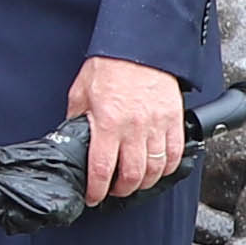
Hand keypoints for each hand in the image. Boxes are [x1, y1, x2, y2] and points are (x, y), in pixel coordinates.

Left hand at [70, 55, 186, 204]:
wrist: (139, 47)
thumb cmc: (110, 66)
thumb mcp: (81, 92)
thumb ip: (76, 118)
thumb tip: (70, 137)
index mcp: (108, 123)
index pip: (101, 169)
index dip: (96, 190)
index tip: (93, 197)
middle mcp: (134, 128)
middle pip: (131, 176)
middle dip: (121, 191)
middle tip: (114, 191)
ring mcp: (157, 125)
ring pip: (155, 169)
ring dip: (143, 183)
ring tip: (134, 183)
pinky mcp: (174, 120)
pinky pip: (175, 154)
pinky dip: (167, 168)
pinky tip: (157, 169)